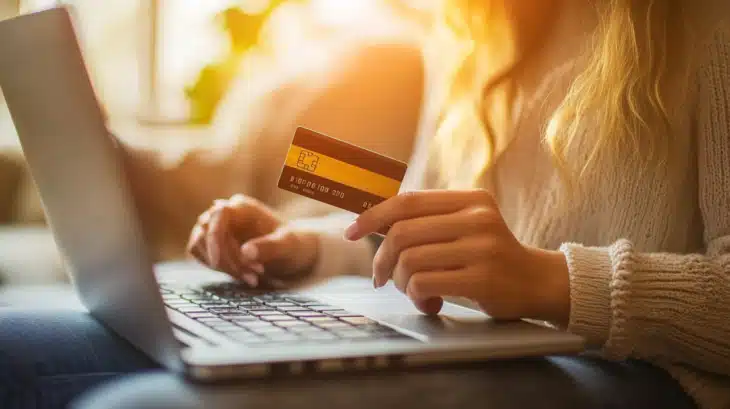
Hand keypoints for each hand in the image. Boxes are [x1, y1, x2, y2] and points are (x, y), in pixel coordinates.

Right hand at [187, 194, 319, 287]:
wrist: (292, 254)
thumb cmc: (293, 245)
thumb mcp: (288, 246)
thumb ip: (270, 247)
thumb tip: (246, 251)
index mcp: (243, 207)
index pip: (218, 215)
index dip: (214, 237)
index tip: (218, 262)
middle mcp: (226, 213)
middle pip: (207, 233)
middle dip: (227, 260)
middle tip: (254, 278)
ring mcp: (216, 226)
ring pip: (200, 244)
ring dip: (222, 266)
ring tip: (252, 278)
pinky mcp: (211, 242)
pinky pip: (200, 253)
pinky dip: (217, 267)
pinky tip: (240, 274)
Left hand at [343, 190, 569, 323]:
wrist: (538, 282)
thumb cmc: (490, 256)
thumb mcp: (467, 226)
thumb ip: (430, 221)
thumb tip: (373, 223)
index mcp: (470, 199)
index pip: (408, 201)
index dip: (373, 215)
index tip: (351, 232)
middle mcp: (477, 218)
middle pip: (402, 233)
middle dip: (382, 259)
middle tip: (382, 278)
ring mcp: (481, 247)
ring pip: (409, 260)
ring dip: (400, 282)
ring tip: (413, 292)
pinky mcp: (481, 278)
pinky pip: (424, 283)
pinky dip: (416, 297)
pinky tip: (430, 304)